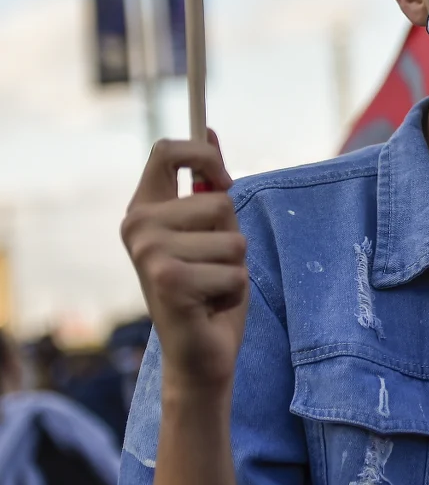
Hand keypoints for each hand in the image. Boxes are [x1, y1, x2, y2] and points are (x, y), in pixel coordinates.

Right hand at [121, 132, 246, 397]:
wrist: (200, 355)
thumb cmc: (209, 289)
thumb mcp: (212, 231)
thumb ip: (208, 184)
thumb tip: (209, 129)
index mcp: (144, 210)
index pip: (166, 152)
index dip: (204, 154)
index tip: (223, 181)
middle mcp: (137, 227)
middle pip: (220, 200)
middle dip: (233, 237)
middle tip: (210, 267)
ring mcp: (149, 253)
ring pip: (234, 239)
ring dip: (235, 268)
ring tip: (211, 287)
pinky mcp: (168, 280)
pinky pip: (236, 270)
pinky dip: (235, 290)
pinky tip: (210, 306)